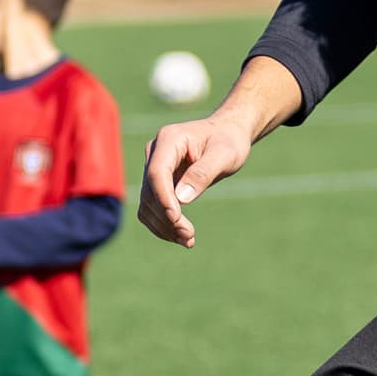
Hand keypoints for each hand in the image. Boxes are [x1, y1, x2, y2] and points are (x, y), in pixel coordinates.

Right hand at [139, 113, 258, 247]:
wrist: (227, 134)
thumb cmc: (228, 141)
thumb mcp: (224, 155)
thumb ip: (203, 174)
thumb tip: (182, 198)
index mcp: (169, 139)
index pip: (157, 172)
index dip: (164, 198)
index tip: (177, 220)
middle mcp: (155, 153)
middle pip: (150, 191)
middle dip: (167, 218)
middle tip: (189, 237)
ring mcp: (153, 167)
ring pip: (148, 204)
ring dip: (164, 226)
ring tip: (188, 240)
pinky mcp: (157, 182)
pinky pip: (152, 208)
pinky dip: (163, 224)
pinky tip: (181, 236)